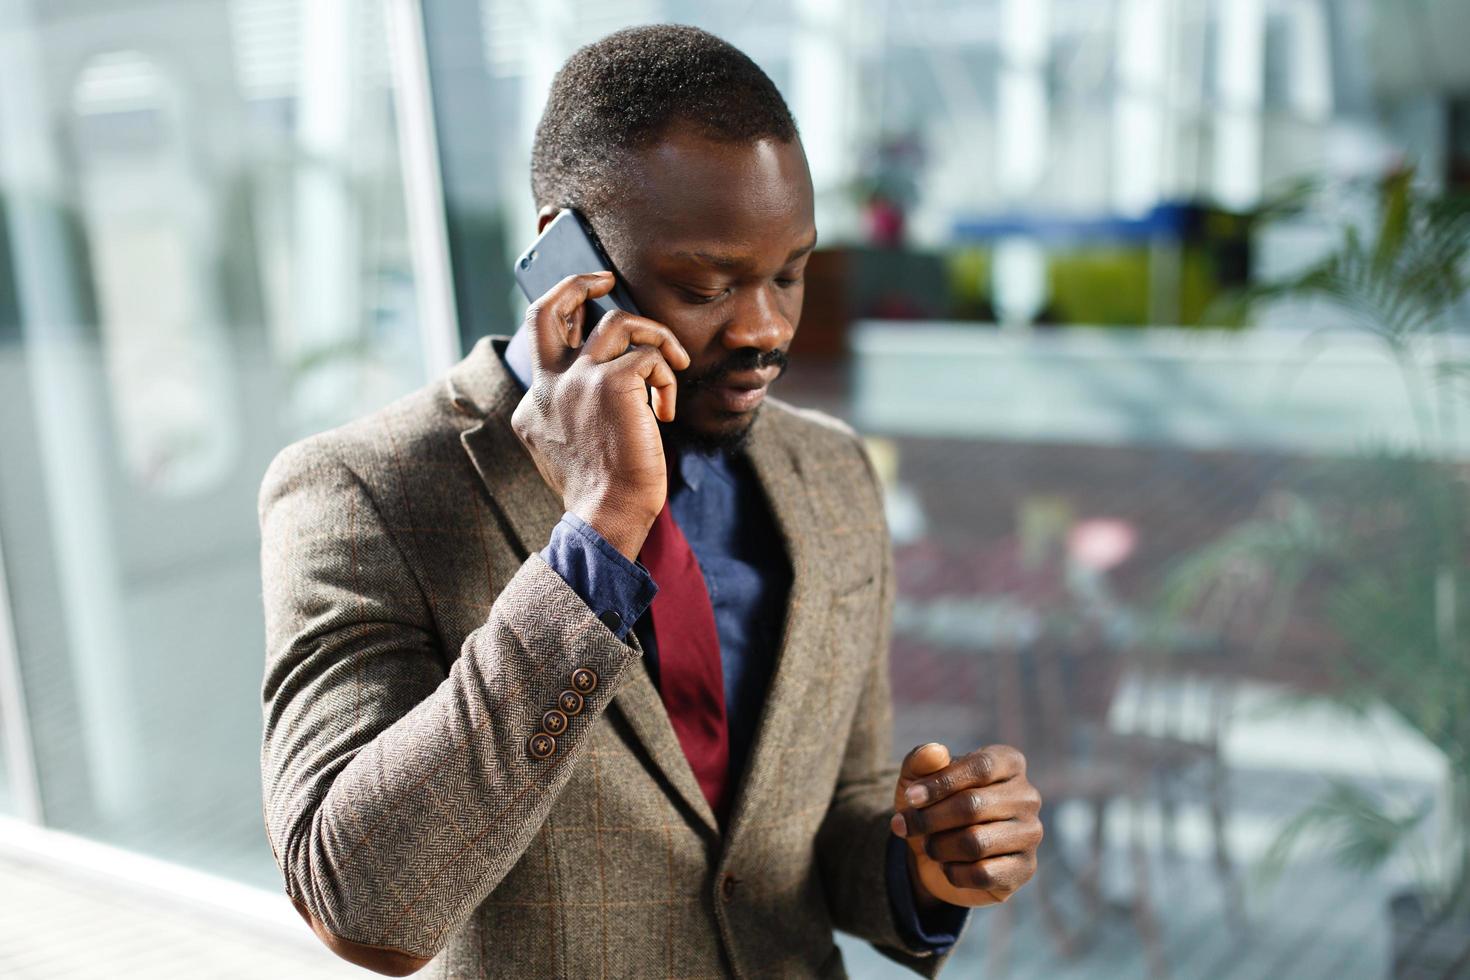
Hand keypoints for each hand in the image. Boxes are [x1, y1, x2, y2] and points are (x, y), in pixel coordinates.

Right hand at [510, 271, 690, 559]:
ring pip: (618, 322)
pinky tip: (665, 411)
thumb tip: (605, 389)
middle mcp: (547, 386)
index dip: (570, 325)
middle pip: (548, 309)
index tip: (588, 320)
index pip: (543, 343)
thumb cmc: (600, 493)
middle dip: (578, 282)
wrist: (606, 517)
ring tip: (672, 366)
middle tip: (607, 279)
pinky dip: (667, 378)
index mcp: (534, 403)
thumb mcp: (570, 451)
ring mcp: (576, 381)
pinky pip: (650, 356)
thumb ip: (572, 415)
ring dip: (655, 337)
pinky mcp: (612, 383)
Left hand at [890, 743, 1041, 908]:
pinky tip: (948, 866)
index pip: (980, 767)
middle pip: (973, 806)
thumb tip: (935, 752)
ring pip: (975, 843)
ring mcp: (1030, 834)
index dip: (941, 783)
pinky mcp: (1025, 869)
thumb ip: (921, 760)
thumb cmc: (931, 806)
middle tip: (905, 825)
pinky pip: (982, 874)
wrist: (934, 854)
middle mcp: (1027, 796)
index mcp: (1008, 763)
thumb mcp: (916, 779)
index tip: (910, 797)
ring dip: (938, 847)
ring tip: (930, 845)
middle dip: (929, 819)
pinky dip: (953, 872)